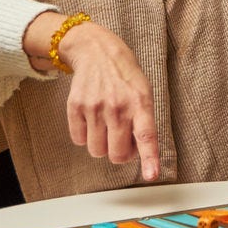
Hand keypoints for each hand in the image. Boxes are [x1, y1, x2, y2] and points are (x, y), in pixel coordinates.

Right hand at [35, 17, 159, 178]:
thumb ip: (142, 122)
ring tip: (106, 125)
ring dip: (102, 145)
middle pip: (117, 154)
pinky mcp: (75, 107)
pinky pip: (79, 140)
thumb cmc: (125, 76)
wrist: (97, 51)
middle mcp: (117, 107)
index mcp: (140, 103)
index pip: (146, 135)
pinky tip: (92, 119)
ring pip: (97, 151)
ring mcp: (94, 107)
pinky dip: (85, 136)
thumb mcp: (144, 93)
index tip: (151, 175)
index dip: (149, 158)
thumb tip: (137, 154)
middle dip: (120, 153)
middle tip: (122, 138)